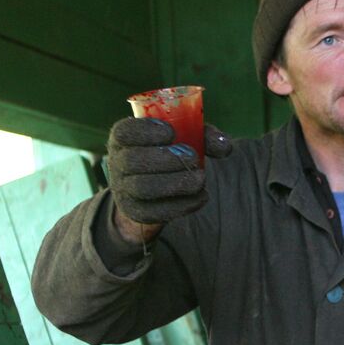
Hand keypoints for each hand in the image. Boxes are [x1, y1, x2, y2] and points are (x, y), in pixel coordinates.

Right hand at [106, 117, 231, 232]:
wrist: (156, 192)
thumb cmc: (171, 154)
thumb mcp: (185, 139)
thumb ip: (204, 136)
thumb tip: (225, 146)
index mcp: (124, 138)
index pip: (124, 132)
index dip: (145, 132)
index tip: (171, 133)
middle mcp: (117, 163)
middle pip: (133, 161)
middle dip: (165, 159)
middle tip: (192, 158)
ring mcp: (124, 190)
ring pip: (143, 188)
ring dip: (175, 183)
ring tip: (200, 179)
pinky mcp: (137, 213)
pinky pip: (156, 211)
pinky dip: (182, 205)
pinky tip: (201, 197)